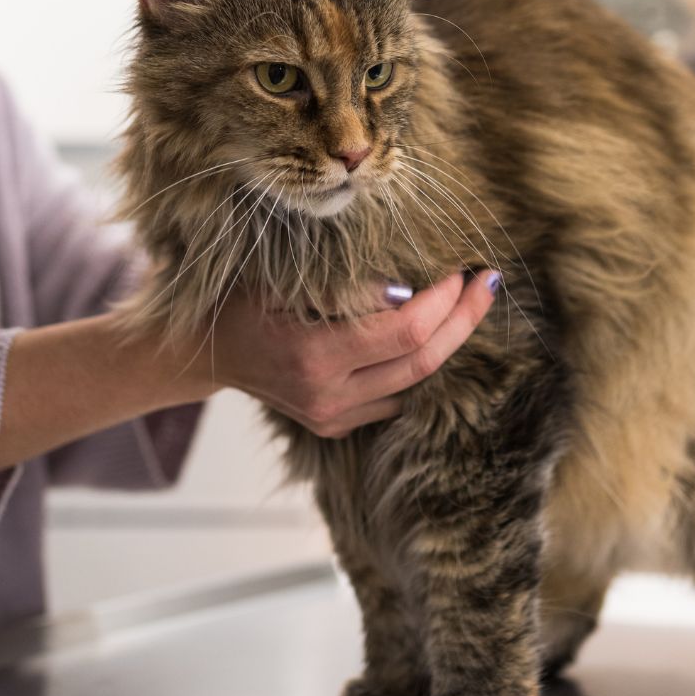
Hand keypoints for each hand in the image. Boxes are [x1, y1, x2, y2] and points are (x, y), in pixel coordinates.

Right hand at [204, 270, 498, 437]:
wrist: (207, 352)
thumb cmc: (241, 302)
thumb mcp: (285, 278)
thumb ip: (346, 286)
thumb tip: (407, 288)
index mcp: (314, 356)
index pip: (404, 332)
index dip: (443, 302)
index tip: (460, 271)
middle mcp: (328, 396)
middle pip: (422, 361)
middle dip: (462, 320)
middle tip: (487, 284)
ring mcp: (333, 416)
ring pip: (415, 382)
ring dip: (448, 342)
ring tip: (470, 303)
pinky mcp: (336, 424)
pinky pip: (395, 396)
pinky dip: (419, 362)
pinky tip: (436, 332)